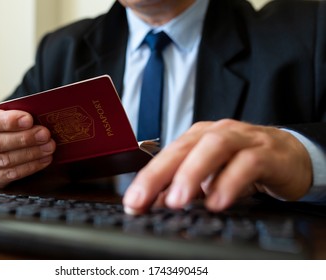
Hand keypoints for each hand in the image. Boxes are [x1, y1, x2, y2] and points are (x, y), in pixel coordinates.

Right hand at [0, 109, 55, 186]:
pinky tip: (44, 159)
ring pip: (4, 160)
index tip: (29, 119)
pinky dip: (31, 166)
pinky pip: (10, 174)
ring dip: (31, 153)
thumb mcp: (2, 115)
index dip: (8, 122)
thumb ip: (15, 116)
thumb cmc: (0, 126)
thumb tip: (38, 119)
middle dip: (24, 139)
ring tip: (49, 146)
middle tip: (45, 134)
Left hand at [123, 119, 312, 213]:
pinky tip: (217, 201)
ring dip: (192, 173)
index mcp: (197, 138)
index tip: (132, 202)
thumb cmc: (244, 164)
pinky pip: (247, 163)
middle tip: (142, 200)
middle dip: (158, 174)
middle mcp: (216, 133)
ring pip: (214, 147)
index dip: (146, 178)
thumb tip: (155, 203)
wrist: (289, 156)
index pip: (166, 156)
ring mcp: (242, 139)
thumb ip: (185, 188)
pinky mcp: (267, 152)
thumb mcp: (210, 177)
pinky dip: (230, 182)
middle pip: (183, 148)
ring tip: (176, 200)